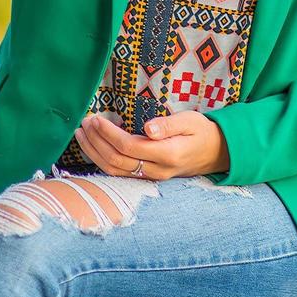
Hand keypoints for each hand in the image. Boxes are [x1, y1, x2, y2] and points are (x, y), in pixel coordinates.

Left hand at [73, 111, 230, 180]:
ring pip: (115, 170)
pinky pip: (119, 173)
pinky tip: (93, 148)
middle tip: (84, 123)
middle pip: (117, 160)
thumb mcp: (191, 121)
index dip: (109, 134)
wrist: (216, 153)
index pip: (129, 146)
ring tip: (81, 135)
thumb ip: (169, 125)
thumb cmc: (202, 132)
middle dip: (96, 142)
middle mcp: (157, 170)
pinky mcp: (147, 177)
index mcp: (168, 154)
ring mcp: (152, 176)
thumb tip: (148, 128)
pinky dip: (102, 161)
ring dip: (94, 153)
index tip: (96, 119)